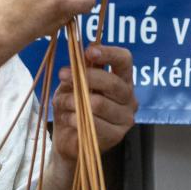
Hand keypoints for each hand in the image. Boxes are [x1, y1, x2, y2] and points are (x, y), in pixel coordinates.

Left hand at [51, 44, 137, 159]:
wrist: (68, 140)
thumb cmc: (73, 107)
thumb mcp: (73, 83)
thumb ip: (81, 69)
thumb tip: (83, 49)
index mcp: (122, 80)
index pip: (125, 60)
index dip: (109, 53)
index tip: (89, 52)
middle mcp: (129, 98)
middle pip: (112, 82)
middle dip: (84, 77)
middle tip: (63, 74)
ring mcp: (125, 118)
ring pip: (99, 103)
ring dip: (73, 100)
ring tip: (62, 102)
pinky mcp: (116, 136)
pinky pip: (94, 123)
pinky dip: (74, 118)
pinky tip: (67, 118)